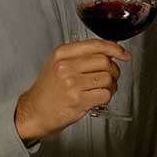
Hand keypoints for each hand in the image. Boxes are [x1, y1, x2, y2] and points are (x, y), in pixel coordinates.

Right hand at [15, 39, 130, 142]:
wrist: (33, 112)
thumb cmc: (48, 91)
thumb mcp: (58, 64)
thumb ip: (81, 56)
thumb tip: (110, 49)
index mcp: (62, 53)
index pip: (96, 45)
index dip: (115, 48)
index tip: (124, 54)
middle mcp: (66, 66)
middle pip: (105, 61)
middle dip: (114, 70)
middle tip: (111, 77)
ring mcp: (71, 83)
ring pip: (107, 79)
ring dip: (111, 86)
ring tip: (103, 90)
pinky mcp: (77, 100)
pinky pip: (105, 95)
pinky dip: (106, 98)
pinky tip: (98, 99)